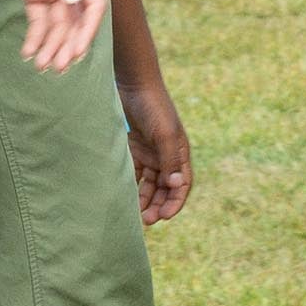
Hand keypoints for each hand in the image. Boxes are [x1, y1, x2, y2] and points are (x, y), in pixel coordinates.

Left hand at [0, 0, 105, 71]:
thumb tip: (73, 0)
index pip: (93, 2)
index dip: (86, 29)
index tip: (75, 51)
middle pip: (74, 18)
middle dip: (67, 44)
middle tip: (55, 67)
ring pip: (56, 23)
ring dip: (50, 44)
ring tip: (39, 65)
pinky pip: (38, 18)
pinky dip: (35, 35)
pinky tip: (27, 51)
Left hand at [120, 75, 192, 224]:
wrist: (134, 84)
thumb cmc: (153, 107)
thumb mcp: (164, 133)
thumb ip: (170, 159)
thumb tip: (177, 186)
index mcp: (180, 154)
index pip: (182, 185)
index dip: (175, 202)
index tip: (164, 217)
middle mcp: (167, 157)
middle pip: (165, 189)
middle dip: (158, 205)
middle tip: (147, 220)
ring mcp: (150, 154)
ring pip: (150, 185)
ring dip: (145, 200)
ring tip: (136, 215)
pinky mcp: (134, 150)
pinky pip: (134, 174)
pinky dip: (132, 186)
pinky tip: (124, 197)